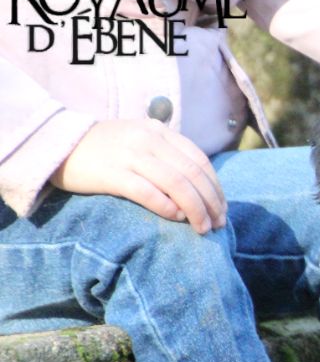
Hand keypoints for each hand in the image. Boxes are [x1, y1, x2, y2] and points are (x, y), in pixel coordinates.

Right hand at [51, 119, 226, 234]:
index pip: (200, 161)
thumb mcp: (140, 141)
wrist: (55, 142)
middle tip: (219, 224)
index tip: (222, 209)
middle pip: (193, 174)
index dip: (216, 188)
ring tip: (203, 228)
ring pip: (177, 184)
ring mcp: (130, 155)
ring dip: (196, 209)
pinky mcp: (111, 173)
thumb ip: (167, 156)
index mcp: (159, 132)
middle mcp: (148, 140)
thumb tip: (199, 188)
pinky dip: (167, 206)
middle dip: (212, 202)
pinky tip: (176, 218)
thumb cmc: (103, 149)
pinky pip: (147, 192)